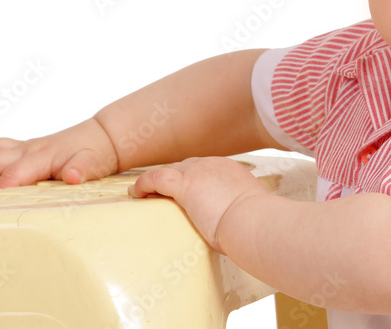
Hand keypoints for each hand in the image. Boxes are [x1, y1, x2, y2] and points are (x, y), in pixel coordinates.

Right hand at [0, 118, 118, 187]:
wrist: (104, 136)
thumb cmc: (97, 153)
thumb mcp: (94, 163)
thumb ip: (82, 170)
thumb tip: (73, 176)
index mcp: (44, 156)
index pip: (18, 173)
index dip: (4, 185)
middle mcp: (31, 149)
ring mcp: (27, 147)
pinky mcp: (26, 148)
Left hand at [128, 157, 267, 253]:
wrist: (253, 221)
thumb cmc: (255, 224)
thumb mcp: (248, 211)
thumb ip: (238, 210)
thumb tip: (237, 224)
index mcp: (230, 170)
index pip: (205, 169)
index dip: (191, 180)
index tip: (184, 194)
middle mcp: (214, 165)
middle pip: (186, 166)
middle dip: (174, 178)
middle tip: (161, 195)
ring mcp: (198, 172)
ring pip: (170, 170)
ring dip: (156, 182)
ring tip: (143, 194)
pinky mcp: (185, 184)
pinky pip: (156, 178)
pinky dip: (143, 184)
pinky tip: (136, 193)